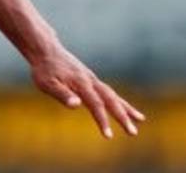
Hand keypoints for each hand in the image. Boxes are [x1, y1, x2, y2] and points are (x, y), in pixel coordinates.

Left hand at [30, 43, 144, 137]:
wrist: (45, 49)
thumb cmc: (44, 69)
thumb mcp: (46, 83)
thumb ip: (61, 94)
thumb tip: (76, 105)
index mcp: (81, 83)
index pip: (95, 105)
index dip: (102, 120)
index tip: (108, 136)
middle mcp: (90, 80)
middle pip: (111, 100)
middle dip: (123, 117)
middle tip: (133, 133)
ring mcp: (92, 79)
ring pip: (113, 95)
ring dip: (126, 108)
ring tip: (141, 119)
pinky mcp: (90, 79)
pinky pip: (108, 91)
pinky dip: (118, 100)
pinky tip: (122, 107)